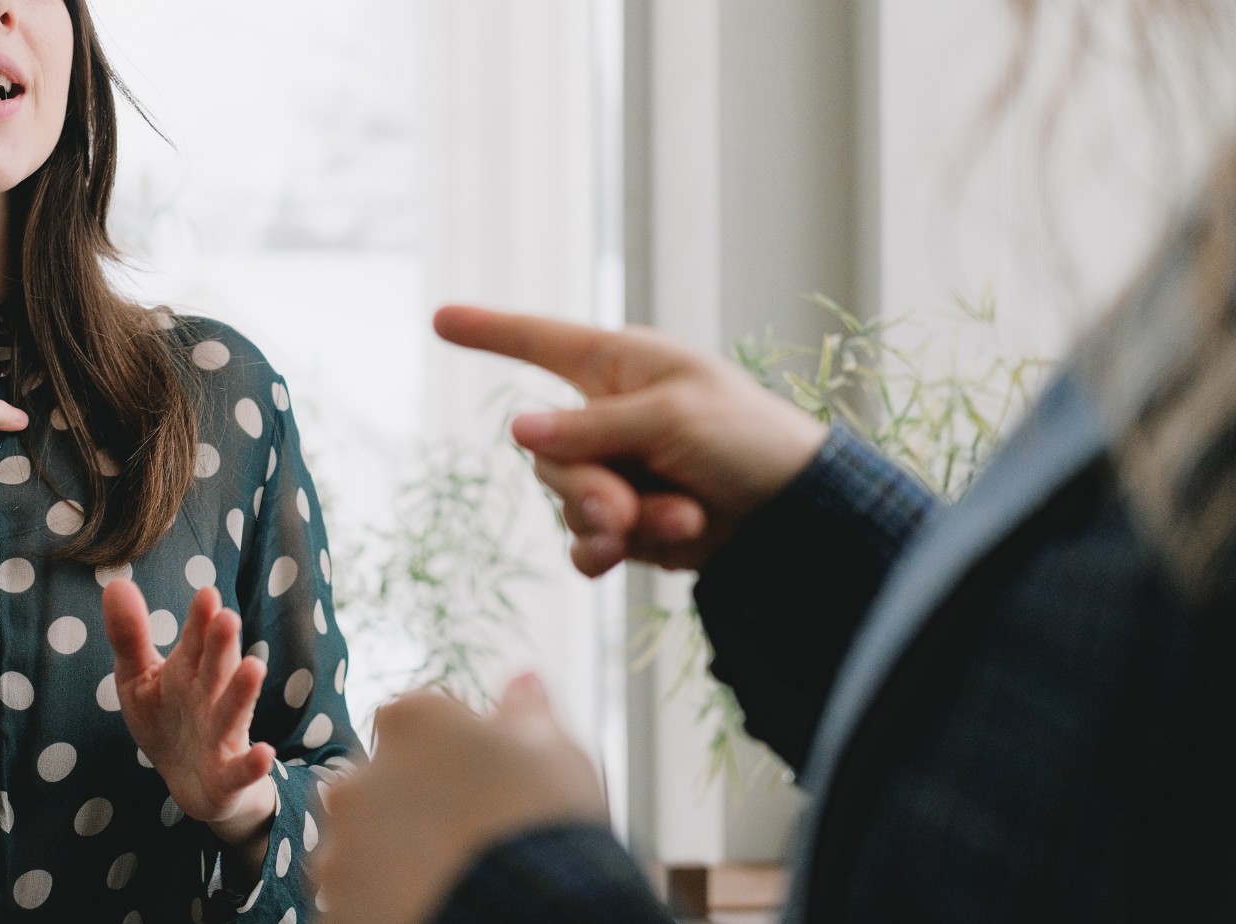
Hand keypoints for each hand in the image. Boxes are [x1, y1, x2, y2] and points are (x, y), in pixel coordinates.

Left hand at [103, 580, 277, 853]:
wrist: (192, 783)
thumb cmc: (167, 719)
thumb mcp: (139, 677)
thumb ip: (130, 635)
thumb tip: (116, 583)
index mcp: (190, 670)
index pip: (196, 640)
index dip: (200, 619)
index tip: (205, 594)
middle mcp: (210, 698)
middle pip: (216, 668)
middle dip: (222, 646)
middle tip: (226, 617)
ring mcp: (222, 735)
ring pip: (233, 712)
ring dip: (243, 692)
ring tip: (254, 667)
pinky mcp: (229, 774)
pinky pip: (241, 769)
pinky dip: (253, 764)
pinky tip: (264, 753)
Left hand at [317, 674, 605, 923]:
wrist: (525, 914)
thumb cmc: (544, 824)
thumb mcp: (554, 752)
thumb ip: (527, 711)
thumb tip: (524, 680)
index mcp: (411, 720)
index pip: (420, 719)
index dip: (456, 750)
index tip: (487, 779)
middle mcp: (359, 776)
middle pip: (381, 780)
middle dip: (413, 802)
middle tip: (467, 836)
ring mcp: (341, 848)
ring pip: (362, 844)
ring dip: (392, 855)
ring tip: (450, 880)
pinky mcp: (337, 908)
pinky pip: (357, 899)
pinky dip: (383, 901)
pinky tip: (429, 906)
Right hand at [433, 305, 826, 575]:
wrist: (795, 513)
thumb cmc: (746, 438)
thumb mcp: (670, 418)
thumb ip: (591, 428)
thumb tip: (518, 430)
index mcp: (617, 365)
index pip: (539, 341)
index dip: (489, 331)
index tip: (440, 317)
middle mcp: (605, 416)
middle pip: (545, 454)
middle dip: (586, 488)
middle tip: (626, 510)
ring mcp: (614, 471)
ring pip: (566, 502)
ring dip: (615, 521)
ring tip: (678, 520)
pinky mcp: (626, 523)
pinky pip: (583, 542)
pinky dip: (608, 552)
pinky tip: (639, 552)